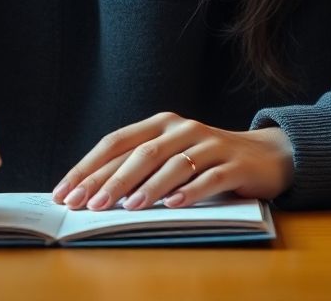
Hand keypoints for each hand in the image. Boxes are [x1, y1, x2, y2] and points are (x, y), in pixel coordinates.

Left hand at [52, 112, 292, 211]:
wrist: (263, 155)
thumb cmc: (206, 160)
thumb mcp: (171, 157)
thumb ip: (140, 168)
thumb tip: (93, 194)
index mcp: (160, 124)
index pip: (117, 142)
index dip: (89, 166)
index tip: (66, 191)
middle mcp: (182, 128)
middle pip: (141, 153)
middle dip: (111, 180)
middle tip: (87, 204)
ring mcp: (209, 144)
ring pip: (173, 164)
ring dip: (147, 187)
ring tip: (126, 207)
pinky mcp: (233, 164)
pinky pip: (209, 177)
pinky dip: (190, 190)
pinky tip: (174, 204)